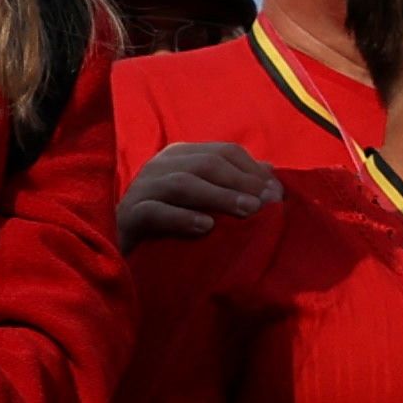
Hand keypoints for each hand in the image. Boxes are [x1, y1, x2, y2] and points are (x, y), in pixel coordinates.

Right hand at [115, 135, 283, 253]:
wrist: (126, 250)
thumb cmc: (174, 224)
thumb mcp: (208, 202)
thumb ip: (235, 184)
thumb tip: (270, 171)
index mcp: (181, 156)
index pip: (224, 152)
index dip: (253, 171)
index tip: (277, 194)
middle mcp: (160, 166)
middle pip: (206, 163)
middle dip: (241, 182)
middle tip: (268, 205)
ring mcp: (141, 188)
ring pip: (182, 183)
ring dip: (219, 196)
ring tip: (247, 212)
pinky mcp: (127, 215)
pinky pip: (154, 211)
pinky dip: (182, 217)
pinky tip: (205, 227)